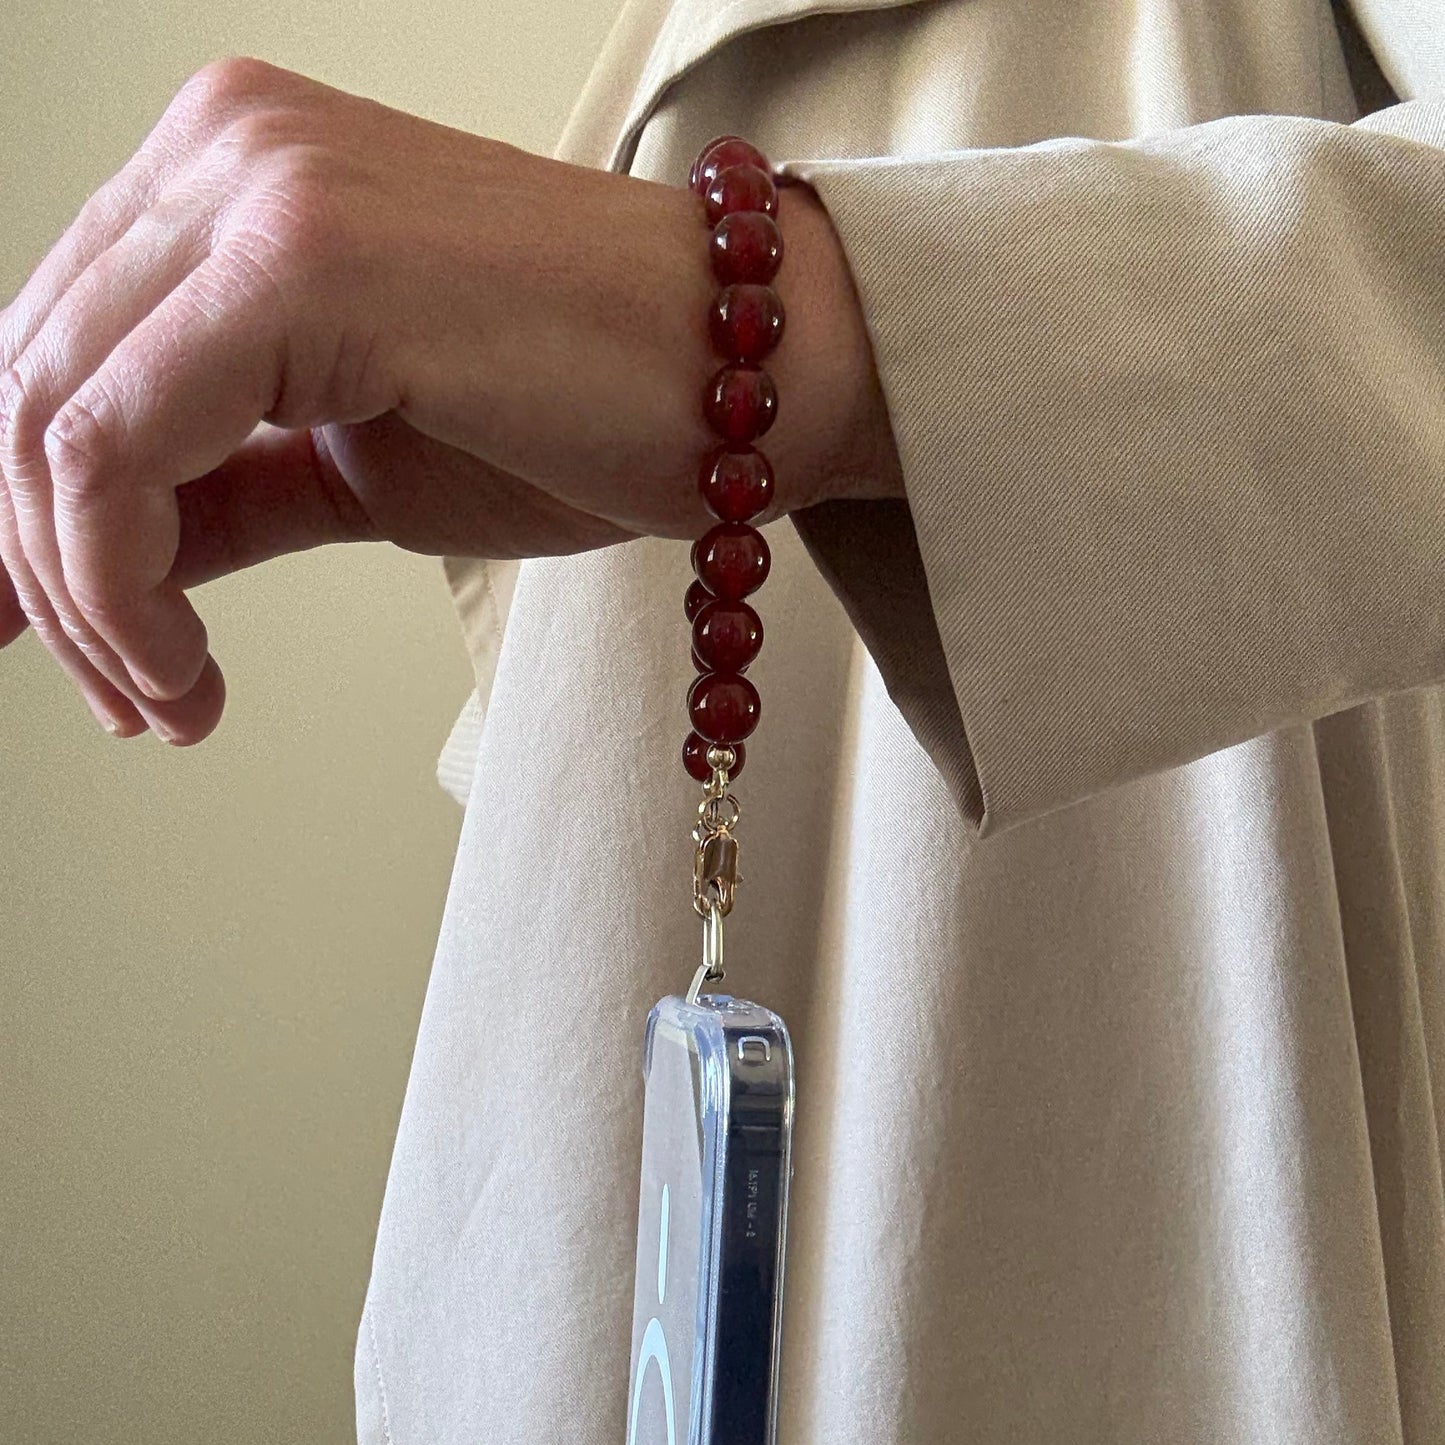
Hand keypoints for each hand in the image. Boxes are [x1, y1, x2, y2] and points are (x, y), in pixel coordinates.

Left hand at [0, 57, 900, 742]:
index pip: (53, 359)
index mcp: (230, 174)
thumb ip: (212, 495)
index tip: (76, 648)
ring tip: (166, 701)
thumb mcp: (354, 464)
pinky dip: (120, 589)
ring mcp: (260, 184)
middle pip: (24, 391)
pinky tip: (186, 672)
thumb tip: (85, 571)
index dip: (28, 526)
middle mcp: (227, 148)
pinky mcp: (304, 256)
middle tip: (129, 700)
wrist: (755, 379)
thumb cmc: (590, 411)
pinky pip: (117, 450)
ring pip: (46, 428)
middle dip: (49, 583)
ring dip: (85, 603)